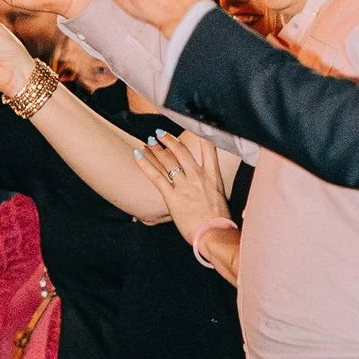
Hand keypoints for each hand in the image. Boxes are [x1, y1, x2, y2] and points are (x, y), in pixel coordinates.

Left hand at [139, 128, 231, 248]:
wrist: (215, 234)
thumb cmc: (219, 221)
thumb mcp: (221, 198)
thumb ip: (212, 187)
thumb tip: (208, 187)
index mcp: (212, 176)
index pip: (208, 148)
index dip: (199, 133)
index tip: (193, 123)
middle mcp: (197, 176)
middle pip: (181, 151)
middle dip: (169, 140)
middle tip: (160, 133)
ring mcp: (184, 186)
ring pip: (167, 161)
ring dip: (156, 149)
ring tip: (148, 141)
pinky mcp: (172, 196)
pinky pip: (156, 176)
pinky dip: (145, 164)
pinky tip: (137, 155)